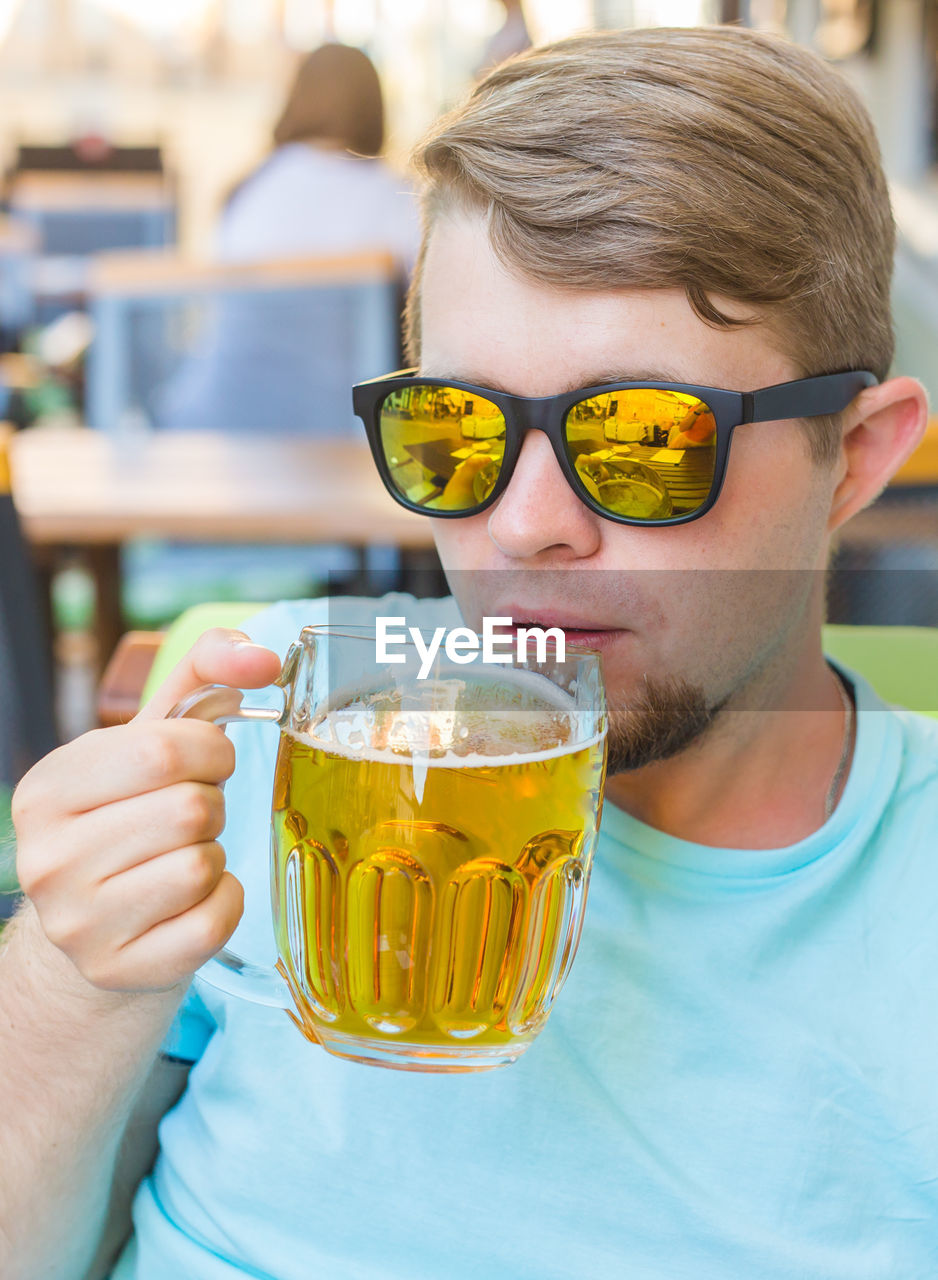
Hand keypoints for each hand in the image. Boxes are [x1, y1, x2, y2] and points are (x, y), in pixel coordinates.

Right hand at [13, 629, 281, 991]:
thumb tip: (262, 656)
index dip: (211, 751)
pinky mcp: (120, 969)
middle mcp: (47, 859)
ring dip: (214, 853)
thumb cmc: (134, 813)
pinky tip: (195, 897)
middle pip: (190, 810)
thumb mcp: (152, 737)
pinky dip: (224, 901)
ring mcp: (78, 924)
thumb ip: (205, 674)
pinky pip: (214, 921)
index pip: (163, 751)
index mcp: (46, 789)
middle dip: (213, 804)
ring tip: (184, 853)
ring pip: (202, 866)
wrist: (100, 921)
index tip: (207, 762)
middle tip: (193, 815)